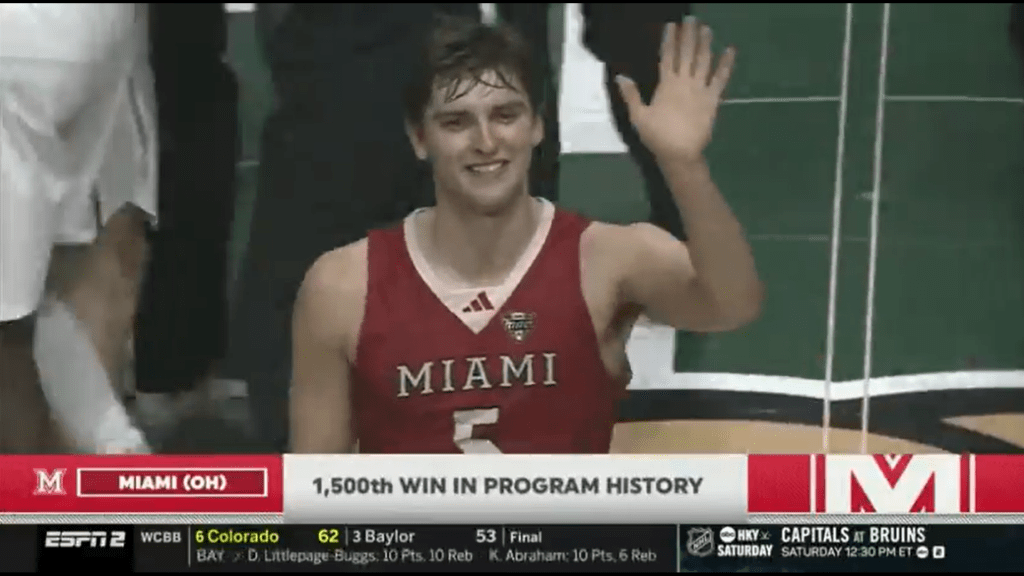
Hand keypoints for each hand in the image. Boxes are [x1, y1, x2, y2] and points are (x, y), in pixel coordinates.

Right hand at [616, 17, 735, 162]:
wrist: (680, 153)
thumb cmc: (657, 136)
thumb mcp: (638, 116)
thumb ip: (630, 95)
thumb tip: (620, 76)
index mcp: (666, 85)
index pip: (667, 56)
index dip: (670, 39)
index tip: (672, 25)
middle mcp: (684, 82)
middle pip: (687, 53)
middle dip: (689, 35)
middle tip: (692, 19)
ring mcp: (700, 89)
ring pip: (703, 61)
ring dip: (705, 43)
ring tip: (706, 28)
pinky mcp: (712, 99)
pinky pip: (720, 78)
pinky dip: (726, 64)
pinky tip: (730, 51)